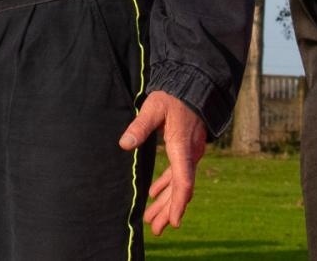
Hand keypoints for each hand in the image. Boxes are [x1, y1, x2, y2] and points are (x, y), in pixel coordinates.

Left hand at [120, 90, 207, 236]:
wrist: (192, 86)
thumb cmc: (172, 97)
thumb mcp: (154, 108)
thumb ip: (140, 126)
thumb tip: (124, 144)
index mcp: (182, 147)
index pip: (183, 181)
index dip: (178, 203)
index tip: (174, 221)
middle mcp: (189, 154)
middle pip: (181, 189)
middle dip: (169, 210)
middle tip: (156, 229)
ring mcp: (189, 153)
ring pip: (179, 183)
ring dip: (167, 201)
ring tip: (154, 219)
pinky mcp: (185, 149)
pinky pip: (178, 173)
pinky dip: (167, 186)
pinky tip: (154, 194)